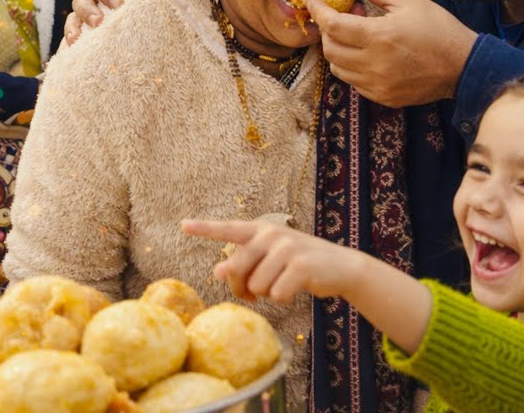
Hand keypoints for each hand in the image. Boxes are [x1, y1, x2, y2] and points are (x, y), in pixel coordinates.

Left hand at [182, 219, 358, 303]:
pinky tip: (297, 288)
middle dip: (242, 288)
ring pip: (257, 286)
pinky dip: (285, 298)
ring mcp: (286, 247)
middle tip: (253, 294)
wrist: (340, 267)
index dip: (205, 229)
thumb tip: (218, 272)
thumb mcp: (269, 262)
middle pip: (236, 269)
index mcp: (259, 230)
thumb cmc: (297, 266)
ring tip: (283, 283)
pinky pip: (278, 294)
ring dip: (268, 294)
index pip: (228, 229)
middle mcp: (271, 234)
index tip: (183, 225)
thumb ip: (244, 264)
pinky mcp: (301, 265)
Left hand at [306, 0, 476, 107]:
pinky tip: (367, 54)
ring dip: (338, 49)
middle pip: (330, 49)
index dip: (318, 12)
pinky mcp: (382, 97)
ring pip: (338, 68)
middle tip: (339, 17)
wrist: (464, 66)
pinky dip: (352, 67)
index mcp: (380, 37)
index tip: (313, 1)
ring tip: (355, 35)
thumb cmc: (438, 28)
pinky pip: (353, 82)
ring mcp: (377, 85)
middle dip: (327, 31)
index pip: (332, 26)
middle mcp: (374, 65)